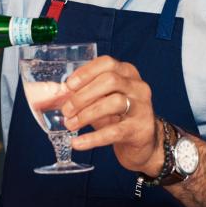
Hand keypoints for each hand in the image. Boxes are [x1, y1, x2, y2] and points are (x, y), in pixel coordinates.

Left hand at [61, 56, 161, 175]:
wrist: (143, 142)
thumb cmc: (120, 117)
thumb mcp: (104, 100)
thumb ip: (88, 94)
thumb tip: (61, 94)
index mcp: (128, 73)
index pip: (107, 63)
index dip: (86, 72)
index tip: (69, 86)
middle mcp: (138, 86)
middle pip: (110, 80)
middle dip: (83, 95)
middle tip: (66, 110)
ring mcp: (142, 107)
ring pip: (114, 102)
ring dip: (86, 114)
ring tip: (70, 125)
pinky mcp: (140, 129)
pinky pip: (115, 131)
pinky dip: (93, 138)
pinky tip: (77, 143)